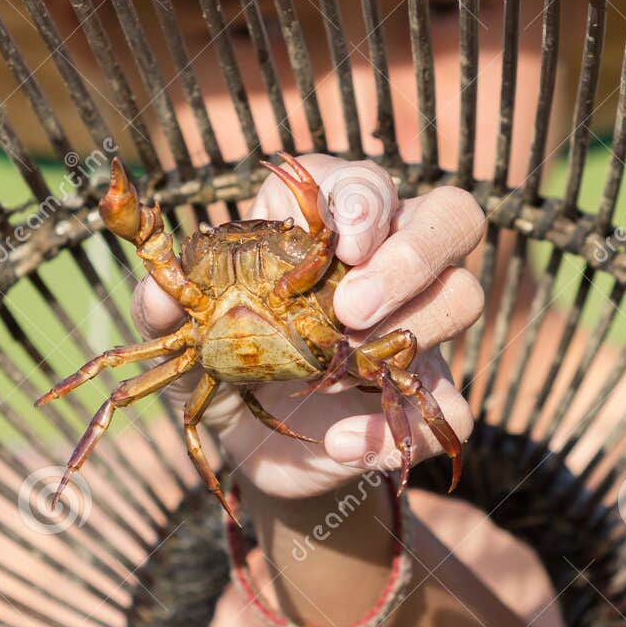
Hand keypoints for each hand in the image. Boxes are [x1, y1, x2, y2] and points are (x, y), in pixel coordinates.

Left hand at [129, 154, 484, 498]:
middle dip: (411, 257)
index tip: (340, 243)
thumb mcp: (179, 328)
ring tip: (339, 370)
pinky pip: (454, 407)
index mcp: (329, 220)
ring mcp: (418, 324)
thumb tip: (159, 297)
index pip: (371, 183)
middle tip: (350, 310)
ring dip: (413, 330)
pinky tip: (341, 442)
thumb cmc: (222, 351)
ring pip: (465, 295)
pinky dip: (400, 428)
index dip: (366, 204)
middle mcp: (389, 259)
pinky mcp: (424, 393)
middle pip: (453, 217)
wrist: (248, 436)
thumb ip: (160, 305)